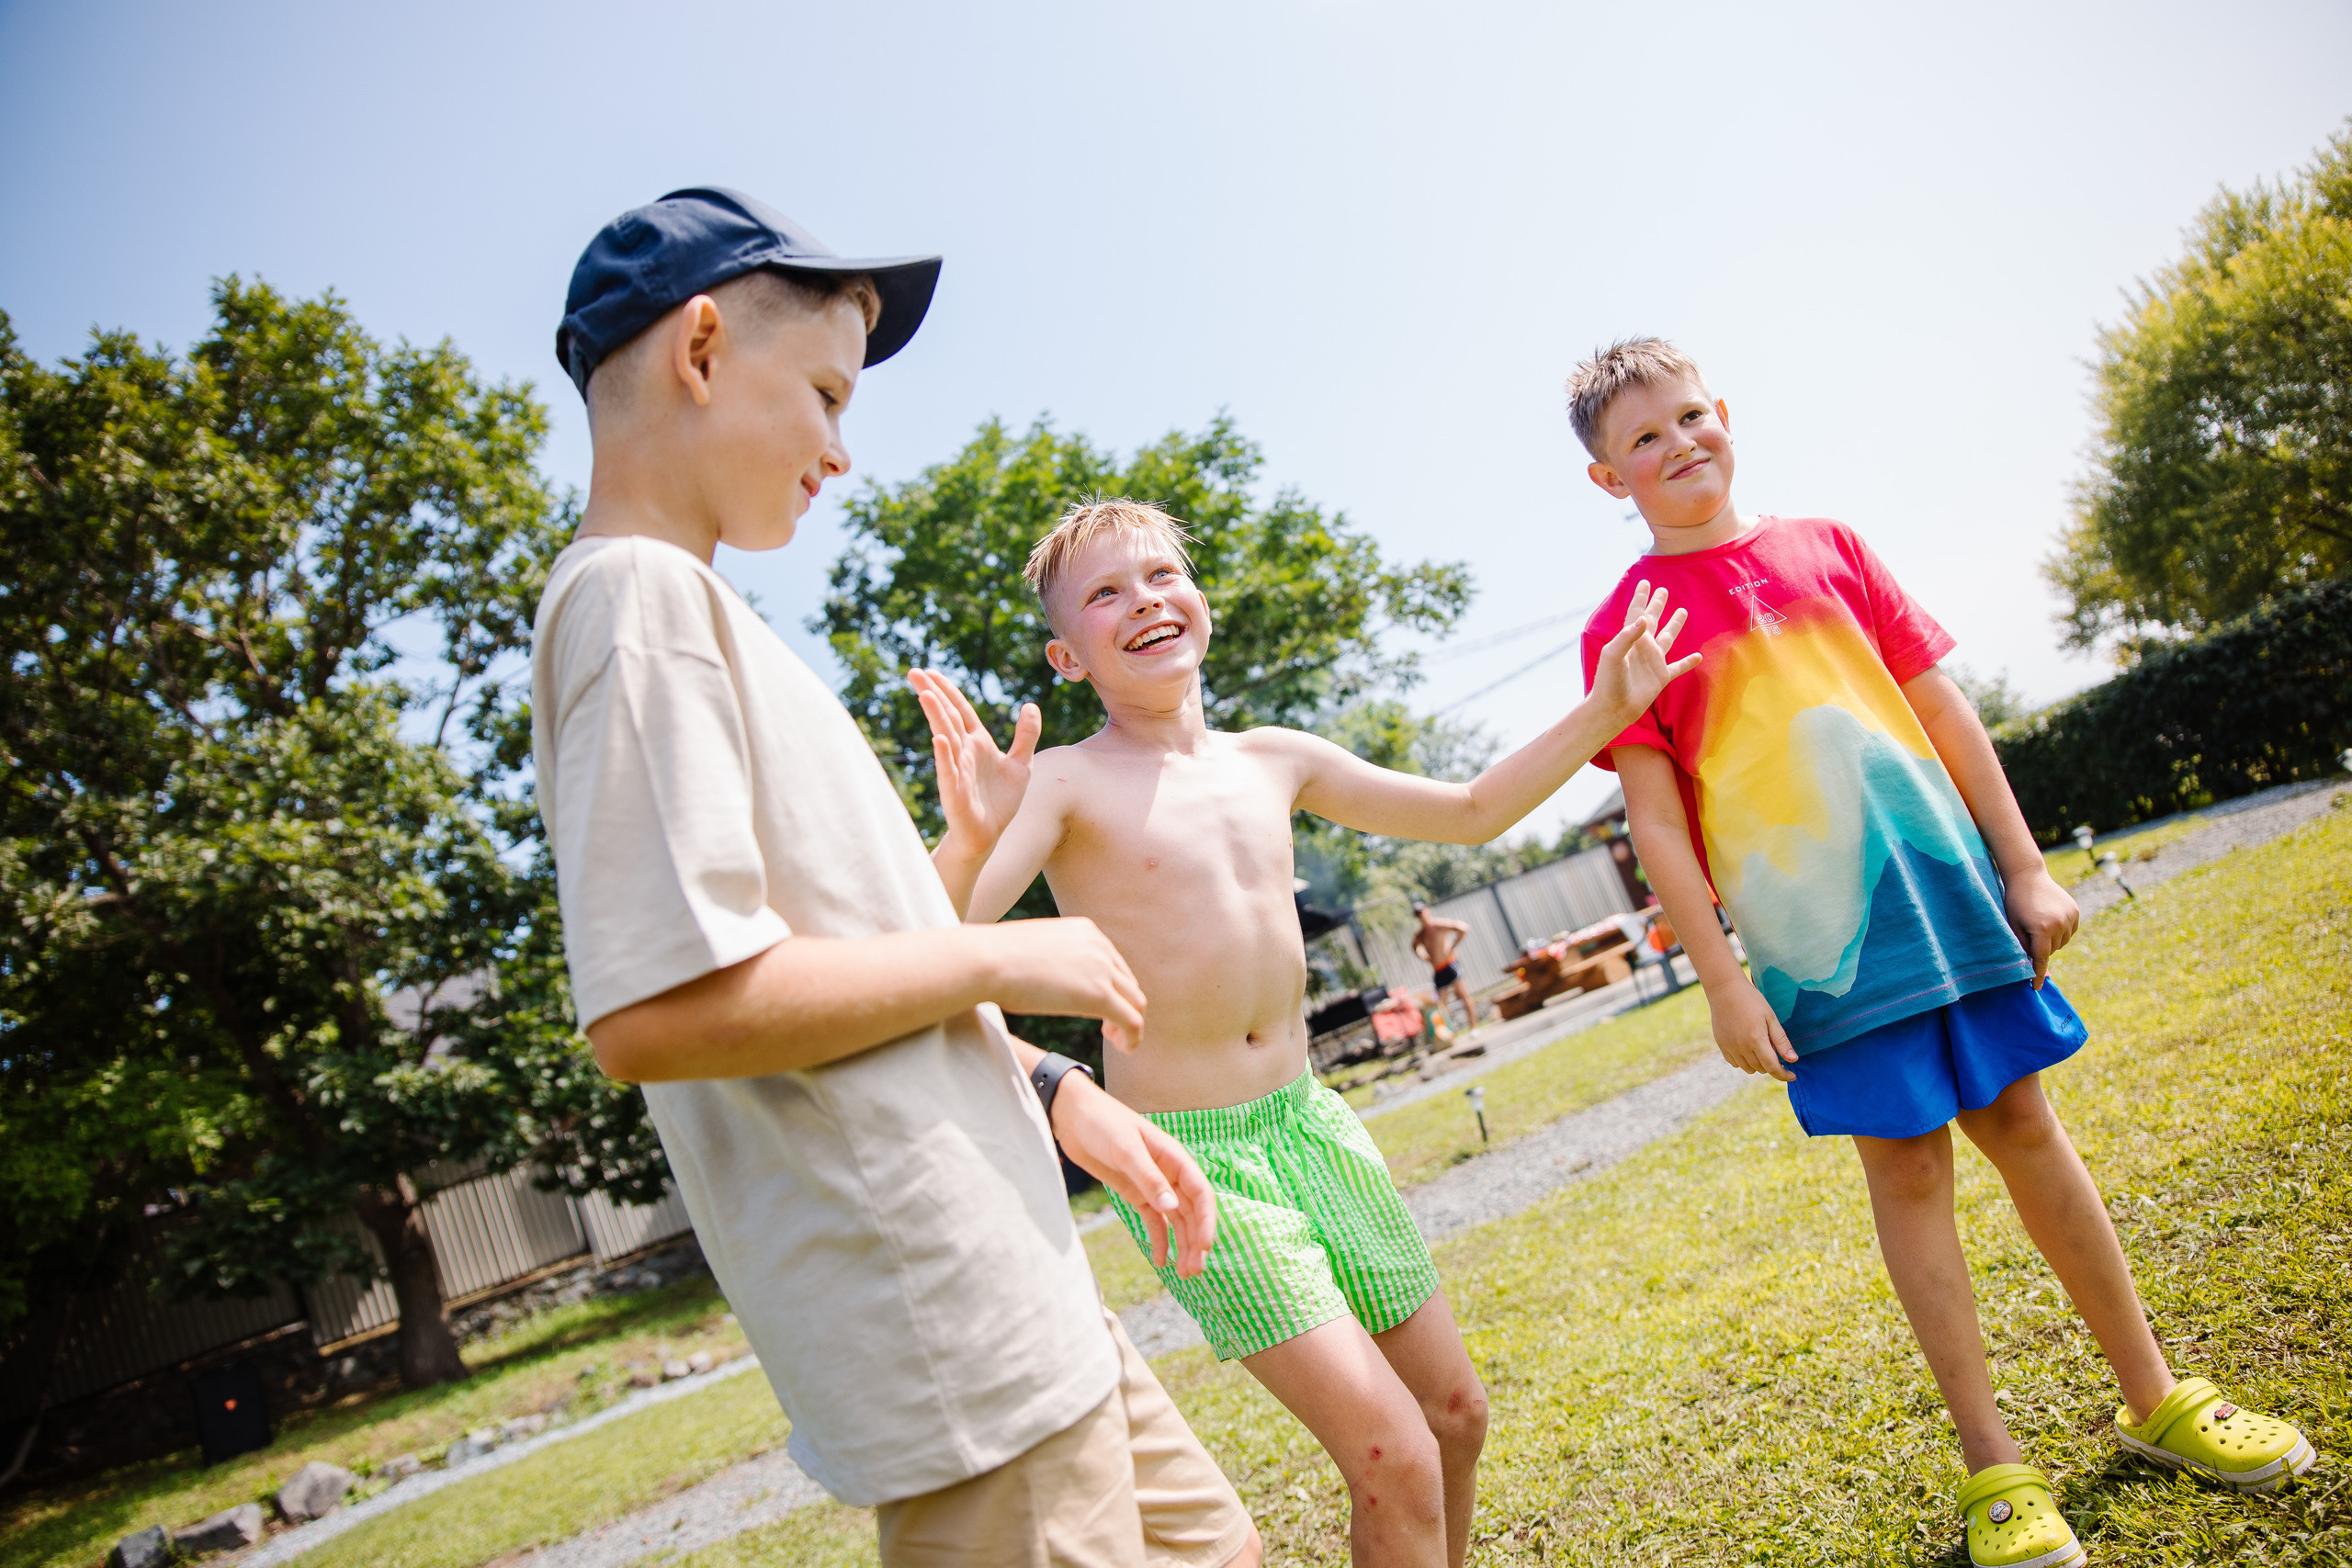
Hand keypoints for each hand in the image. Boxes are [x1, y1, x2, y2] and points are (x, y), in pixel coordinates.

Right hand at [909, 670, 1039, 860]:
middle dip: (932, 694)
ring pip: (945, 738)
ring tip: (926, 695)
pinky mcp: (956, 792)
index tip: (931, 671)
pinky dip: (945, 756)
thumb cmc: (1000, 800)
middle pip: (947, 717)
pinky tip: (940, 740)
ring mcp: (957, 770)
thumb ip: (1026, 735)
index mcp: (977, 742)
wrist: (989, 834)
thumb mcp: (1020, 764)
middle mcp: (964, 752)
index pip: (960, 710)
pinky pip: (949, 771)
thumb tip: (1030, 705)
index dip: (948, 690)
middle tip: (914, 672)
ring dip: (936, 716)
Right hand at [968, 918, 1147, 1052]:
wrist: (986, 960)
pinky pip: (1132, 1021)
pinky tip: (1124, 1049)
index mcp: (1085, 930)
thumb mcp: (1031, 949)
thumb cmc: (993, 958)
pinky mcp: (1100, 996)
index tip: (1098, 1009)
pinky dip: (1133, 1038)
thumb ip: (1047, 960)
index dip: (1111, 989)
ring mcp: (1102, 969)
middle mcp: (1099, 945)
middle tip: (1106, 1030)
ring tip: (1115, 1041)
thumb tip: (1038, 977)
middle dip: (1123, 1006)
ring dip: (1129, 1025)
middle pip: (1128, 982)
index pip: (1113, 963)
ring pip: (1136, 1002)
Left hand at [1048, 1072, 1216, 1275]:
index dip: (1207, 1221)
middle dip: (1196, 1241)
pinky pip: (1155, 1220)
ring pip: (1176, 1219)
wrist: (1073, 1116)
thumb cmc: (1102, 1123)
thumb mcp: (1126, 1149)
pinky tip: (1160, 1261)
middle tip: (1193, 1272)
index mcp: (1175, 1158)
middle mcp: (1169, 1173)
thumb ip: (1148, 1178)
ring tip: (1183, 1274)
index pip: (1201, 1193)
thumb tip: (1172, 1206)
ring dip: (1182, 1245)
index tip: (1205, 1247)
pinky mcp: (1135, 1192)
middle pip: (1192, 1212)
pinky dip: (1160, 1240)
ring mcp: (1153, 1184)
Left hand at [1589, 582, 1699, 723]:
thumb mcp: (1613, 655)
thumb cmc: (1608, 682)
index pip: (1636, 613)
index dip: (1640, 597)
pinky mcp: (1661, 677)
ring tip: (1682, 611)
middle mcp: (1642, 647)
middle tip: (1663, 590)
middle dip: (1657, 605)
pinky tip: (1698, 656)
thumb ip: (1627, 636)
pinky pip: (1678, 667)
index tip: (1644, 582)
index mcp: (1630, 639)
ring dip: (1674, 625)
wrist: (1613, 708)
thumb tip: (1645, 619)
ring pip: (1667, 638)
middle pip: (1653, 620)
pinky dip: (1688, 662)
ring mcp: (1653, 661)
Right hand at [1705, 973, 1795, 1081]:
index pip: (1772, 1068)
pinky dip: (1743, 1061)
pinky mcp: (1721, 1045)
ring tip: (1761, 1049)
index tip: (1792, 1076)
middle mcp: (1742, 1047)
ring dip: (1758, 1065)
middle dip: (1771, 1065)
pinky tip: (1747, 1049)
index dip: (1784, 1075)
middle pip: (1761, 1069)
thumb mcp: (1771, 1018)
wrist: (1725, 990)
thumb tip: (1793, 1060)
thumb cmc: (1752, 1001)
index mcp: (1756, 1040)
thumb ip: (1781, 1041)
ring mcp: (1729, 1047)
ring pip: (1748, 1068)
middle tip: (1775, 1051)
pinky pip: (1734, 1063)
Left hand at [2003, 863, 2079, 987]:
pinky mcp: (2075, 911)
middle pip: (2051, 950)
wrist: (2027, 876)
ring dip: (2051, 940)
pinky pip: (2069, 931)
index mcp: (2042, 929)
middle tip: (2029, 932)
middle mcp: (2059, 924)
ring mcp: (2070, 917)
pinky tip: (2049, 918)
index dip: (2038, 974)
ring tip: (2038, 923)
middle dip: (2040, 948)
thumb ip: (2024, 948)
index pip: (2041, 959)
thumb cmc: (2015, 903)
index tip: (2036, 987)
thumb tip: (2035, 968)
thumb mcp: (2014, 926)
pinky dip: (2060, 931)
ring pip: (2062, 942)